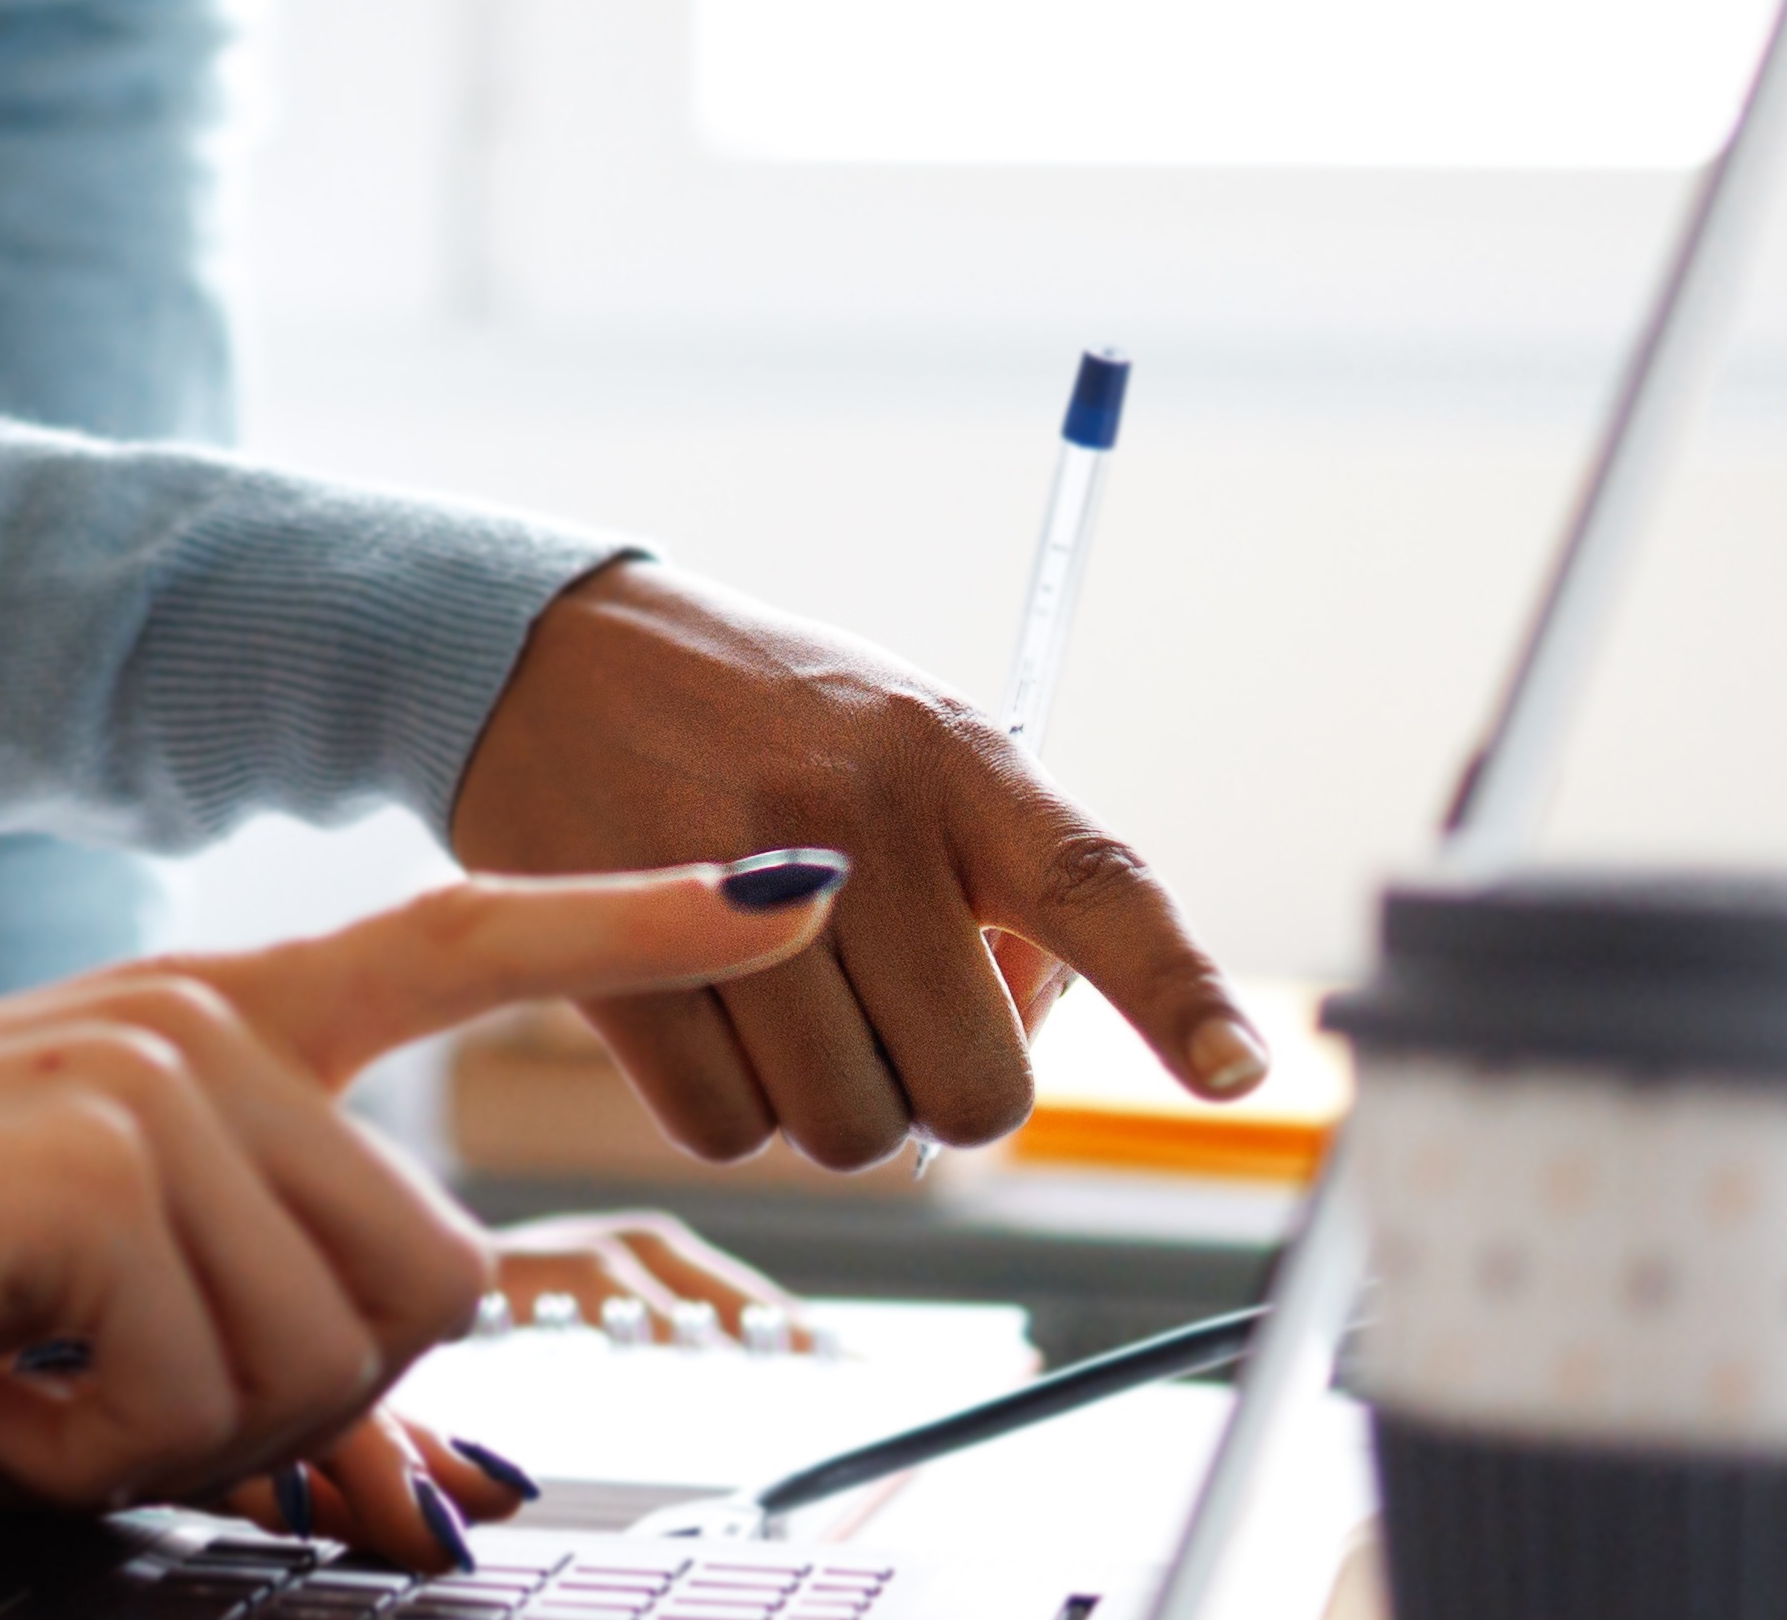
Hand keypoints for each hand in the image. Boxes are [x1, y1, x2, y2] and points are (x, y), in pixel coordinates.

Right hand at [0, 859, 856, 1512]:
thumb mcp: (61, 1297)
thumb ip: (237, 1314)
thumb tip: (415, 1423)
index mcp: (190, 1021)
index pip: (449, 943)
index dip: (627, 928)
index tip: (784, 893)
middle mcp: (197, 1020)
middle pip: (424, 1285)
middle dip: (279, 1411)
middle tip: (63, 1394)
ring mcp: (158, 1078)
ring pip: (325, 1359)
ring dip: (156, 1437)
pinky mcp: (103, 1166)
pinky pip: (199, 1395)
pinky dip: (71, 1449)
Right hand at [444, 562, 1267, 1167]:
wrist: (547, 652)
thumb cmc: (765, 724)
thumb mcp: (904, 748)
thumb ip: (990, 886)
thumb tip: (1010, 1046)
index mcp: (950, 757)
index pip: (1095, 884)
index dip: (1173, 991)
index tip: (1240, 1071)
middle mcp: (855, 815)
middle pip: (967, 1087)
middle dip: (939, 1092)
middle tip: (886, 1025)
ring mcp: (731, 885)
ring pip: (846, 1130)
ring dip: (826, 1106)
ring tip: (787, 1006)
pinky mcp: (621, 950)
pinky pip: (728, 1133)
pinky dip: (729, 1112)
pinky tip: (709, 1020)